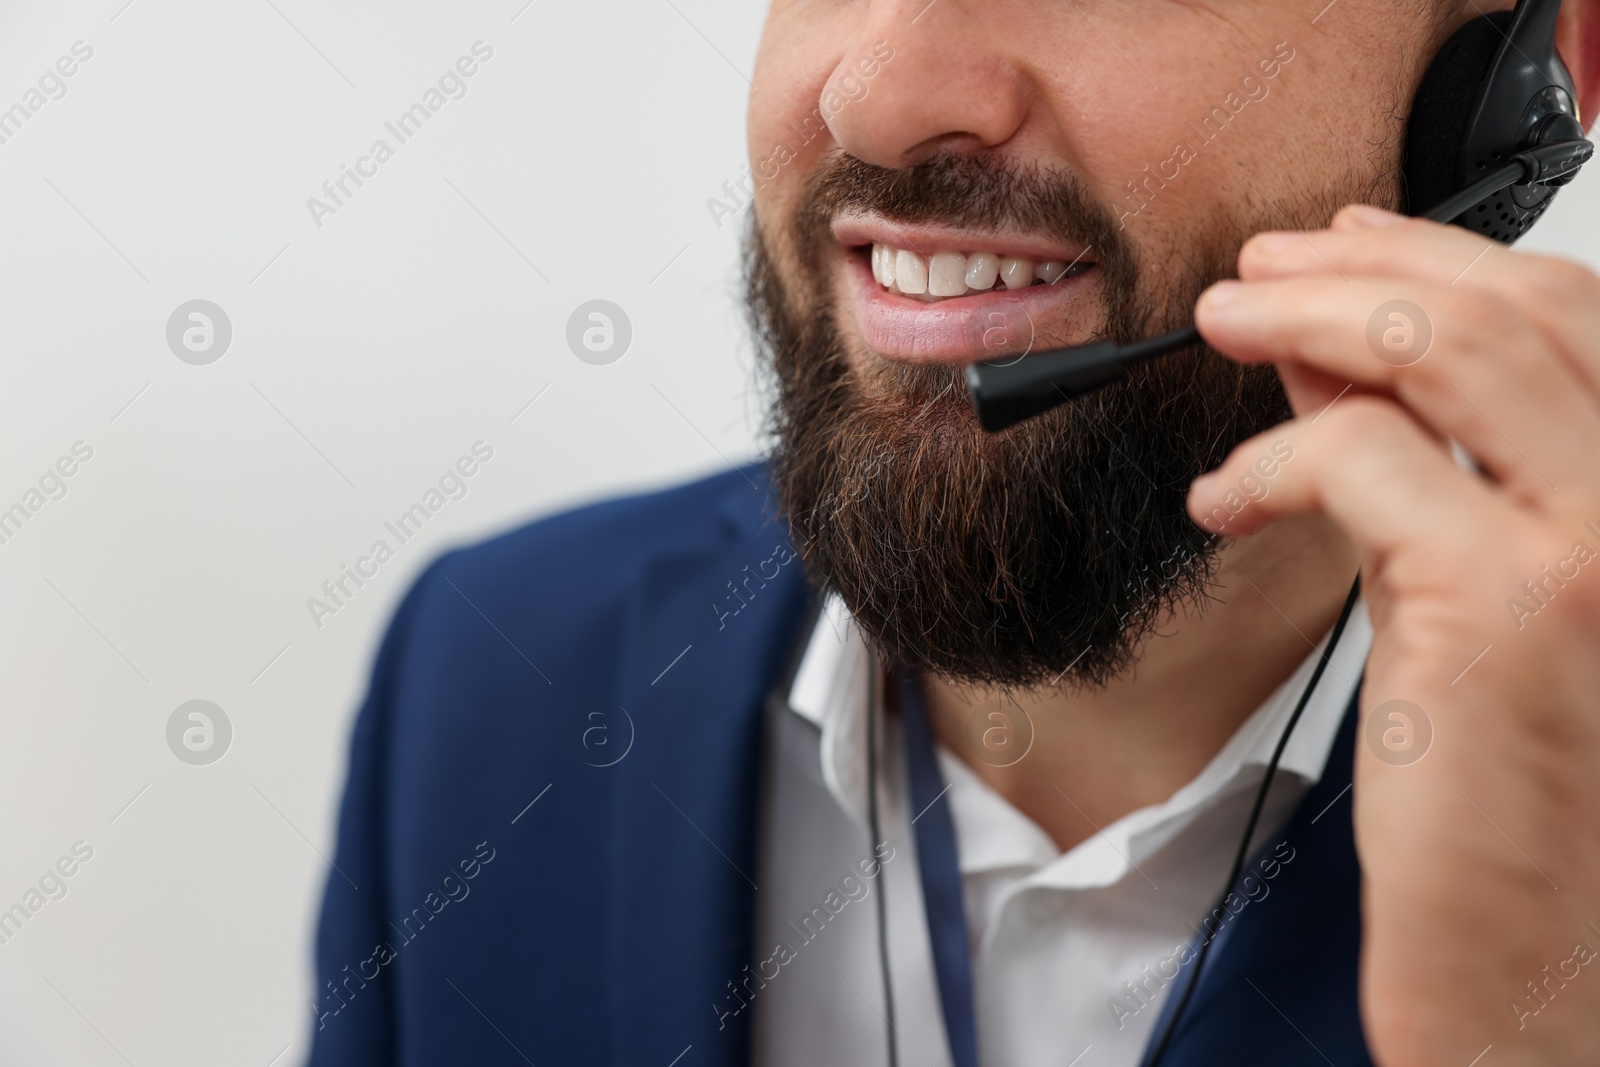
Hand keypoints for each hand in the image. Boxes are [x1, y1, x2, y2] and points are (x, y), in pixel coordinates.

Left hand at [1189, 204, 1599, 1066]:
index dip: (1442, 257)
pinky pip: (1362, 462)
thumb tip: (1327, 356)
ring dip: (1311, 314)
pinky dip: (1270, 462)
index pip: (1568, 314)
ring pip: (1448, 351)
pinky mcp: (1514, 606)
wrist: (1531, 938)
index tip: (1342, 243)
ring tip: (1224, 319)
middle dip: (1362, 263)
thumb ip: (1410, 464)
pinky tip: (1223, 499)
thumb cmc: (1497, 772)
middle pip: (1513, 307)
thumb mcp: (1454, 585)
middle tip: (1258, 269)